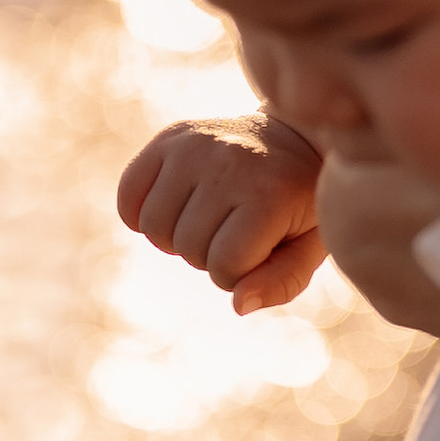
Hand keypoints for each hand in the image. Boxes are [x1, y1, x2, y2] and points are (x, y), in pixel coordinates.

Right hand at [117, 113, 325, 314]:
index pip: (225, 267)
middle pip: (188, 248)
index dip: (237, 272)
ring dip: (177, 235)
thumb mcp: (310, 245)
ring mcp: (195, 145)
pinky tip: (174, 205)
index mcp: (271, 193)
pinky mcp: (169, 137)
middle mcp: (231, 162)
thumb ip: (282, 282)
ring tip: (207, 215)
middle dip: (208, 252)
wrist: (297, 135)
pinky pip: (128, 195)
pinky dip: (141, 213)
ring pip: (154, 227)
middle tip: (233, 227)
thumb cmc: (301, 202)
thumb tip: (238, 304)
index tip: (258, 247)